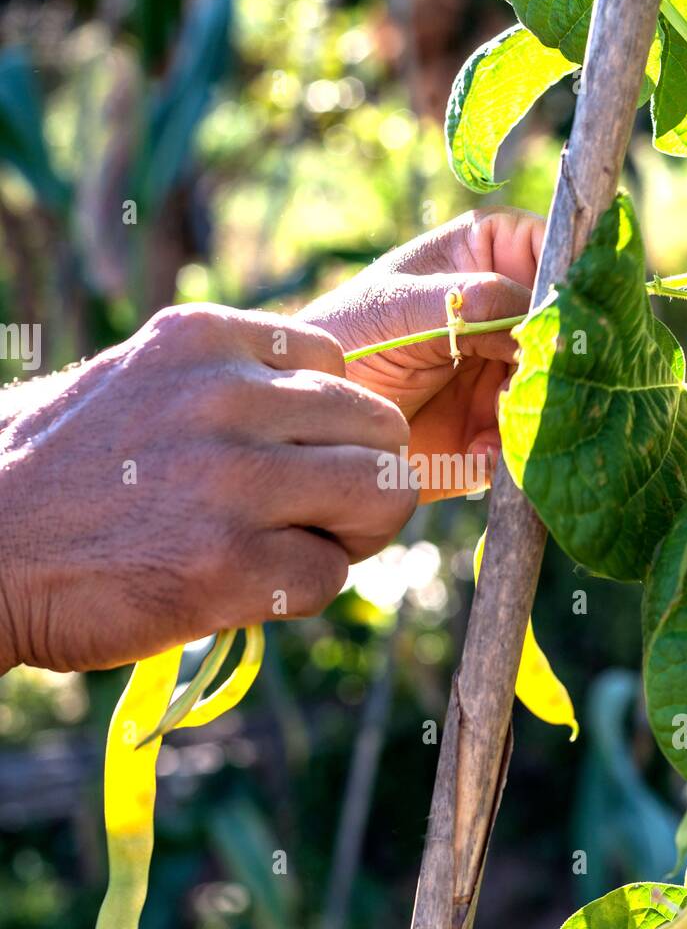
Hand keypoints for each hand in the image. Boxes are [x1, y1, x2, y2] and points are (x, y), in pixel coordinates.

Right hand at [0, 305, 415, 672]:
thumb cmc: (60, 473)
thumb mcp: (142, 382)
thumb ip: (229, 382)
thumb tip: (327, 416)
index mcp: (206, 336)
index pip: (339, 365)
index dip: (330, 424)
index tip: (292, 460)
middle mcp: (227, 395)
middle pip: (381, 429)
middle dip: (364, 480)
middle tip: (316, 517)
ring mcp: (231, 479)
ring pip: (382, 495)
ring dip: (349, 535)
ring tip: (289, 551)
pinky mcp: (228, 565)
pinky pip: (330, 576)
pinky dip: (299, 592)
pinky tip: (240, 588)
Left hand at [296, 209, 544, 499]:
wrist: (316, 421)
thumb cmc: (344, 337)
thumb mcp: (399, 306)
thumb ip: (469, 301)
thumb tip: (539, 315)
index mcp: (489, 256)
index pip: (555, 248)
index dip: (569, 278)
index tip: (563, 314)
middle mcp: (509, 313)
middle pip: (567, 327)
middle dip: (559, 357)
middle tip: (529, 379)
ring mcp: (509, 372)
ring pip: (558, 387)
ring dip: (538, 409)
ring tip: (496, 423)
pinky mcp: (499, 427)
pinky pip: (530, 439)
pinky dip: (511, 451)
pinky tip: (478, 454)